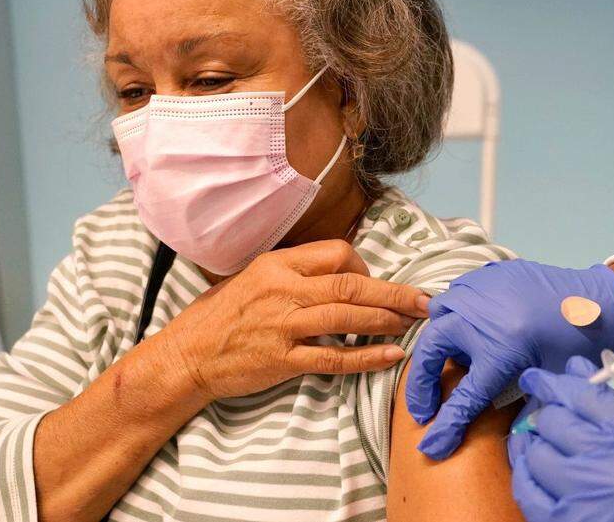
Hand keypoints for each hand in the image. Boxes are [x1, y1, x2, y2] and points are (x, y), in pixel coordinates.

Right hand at [160, 239, 427, 402]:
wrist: (187, 356)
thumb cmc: (221, 316)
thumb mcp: (253, 278)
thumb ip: (294, 273)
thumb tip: (340, 272)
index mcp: (277, 265)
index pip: (336, 253)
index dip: (365, 267)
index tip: (376, 283)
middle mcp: (283, 290)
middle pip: (351, 284)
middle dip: (395, 292)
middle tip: (427, 301)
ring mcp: (283, 326)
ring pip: (347, 318)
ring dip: (387, 320)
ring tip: (414, 323)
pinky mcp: (282, 360)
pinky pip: (334, 358)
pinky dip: (366, 357)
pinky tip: (391, 356)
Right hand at [406, 260, 613, 458]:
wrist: (602, 301)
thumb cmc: (580, 343)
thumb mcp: (547, 380)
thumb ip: (513, 406)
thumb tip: (492, 433)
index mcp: (501, 349)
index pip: (464, 397)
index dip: (446, 425)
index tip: (431, 444)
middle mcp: (482, 316)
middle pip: (432, 350)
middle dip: (422, 383)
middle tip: (425, 407)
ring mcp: (481, 290)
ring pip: (439, 316)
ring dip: (437, 343)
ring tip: (450, 364)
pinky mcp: (488, 274)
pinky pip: (458, 294)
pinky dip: (456, 315)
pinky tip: (471, 330)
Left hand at [508, 357, 613, 521]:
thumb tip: (574, 370)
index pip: (585, 396)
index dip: (556, 383)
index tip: (539, 379)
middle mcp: (611, 470)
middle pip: (556, 421)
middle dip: (550, 417)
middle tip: (553, 421)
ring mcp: (583, 502)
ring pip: (537, 453)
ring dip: (539, 447)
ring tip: (549, 448)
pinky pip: (527, 490)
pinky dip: (527, 475)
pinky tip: (535, 469)